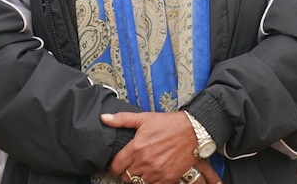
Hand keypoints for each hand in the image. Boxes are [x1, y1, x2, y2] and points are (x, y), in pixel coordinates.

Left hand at [102, 112, 221, 183]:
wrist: (192, 131)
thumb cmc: (168, 124)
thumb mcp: (144, 118)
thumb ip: (122, 119)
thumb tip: (104, 118)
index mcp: (137, 147)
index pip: (117, 166)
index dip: (115, 166)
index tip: (117, 164)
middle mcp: (145, 162)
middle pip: (127, 176)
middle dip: (126, 171)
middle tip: (131, 165)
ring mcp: (156, 171)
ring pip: (138, 183)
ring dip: (139, 177)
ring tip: (143, 168)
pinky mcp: (167, 178)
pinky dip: (151, 181)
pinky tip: (153, 172)